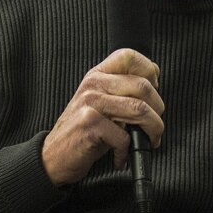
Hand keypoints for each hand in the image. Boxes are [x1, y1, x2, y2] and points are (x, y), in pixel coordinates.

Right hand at [41, 48, 163, 186]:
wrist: (54, 155)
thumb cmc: (84, 130)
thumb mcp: (100, 101)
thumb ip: (122, 88)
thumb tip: (154, 75)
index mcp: (97, 75)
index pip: (129, 56)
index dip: (149, 71)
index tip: (153, 91)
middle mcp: (93, 84)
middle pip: (143, 86)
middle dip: (158, 110)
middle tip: (154, 125)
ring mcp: (90, 103)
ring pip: (140, 109)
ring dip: (152, 130)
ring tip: (148, 140)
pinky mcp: (90, 125)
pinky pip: (124, 136)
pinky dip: (127, 151)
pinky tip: (121, 156)